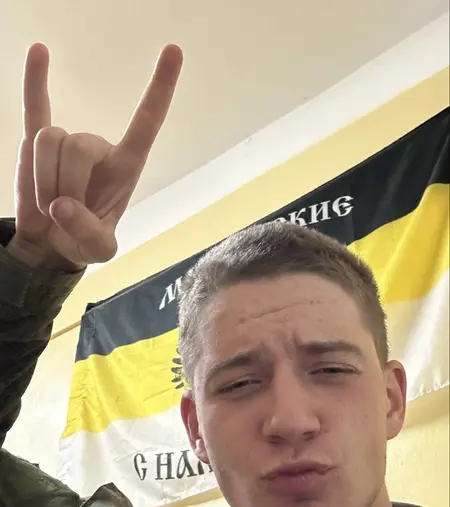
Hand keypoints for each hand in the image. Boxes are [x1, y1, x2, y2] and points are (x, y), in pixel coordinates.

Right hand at [8, 42, 182, 270]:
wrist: (50, 245)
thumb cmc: (82, 243)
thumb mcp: (98, 251)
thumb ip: (89, 234)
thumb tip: (62, 206)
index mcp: (125, 167)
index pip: (147, 122)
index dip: (160, 89)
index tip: (174, 50)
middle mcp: (99, 148)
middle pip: (77, 146)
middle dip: (65, 185)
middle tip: (64, 213)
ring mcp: (68, 143)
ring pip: (49, 140)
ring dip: (42, 179)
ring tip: (48, 202)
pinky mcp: (35, 143)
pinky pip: (35, 108)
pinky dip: (35, 82)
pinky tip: (39, 51)